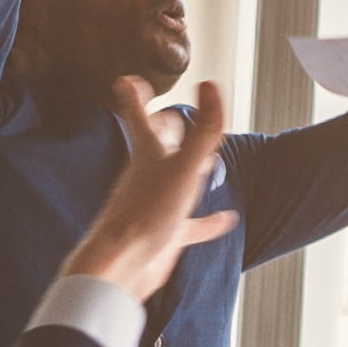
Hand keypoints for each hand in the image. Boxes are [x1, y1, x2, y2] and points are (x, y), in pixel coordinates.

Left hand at [58, 79, 237, 298]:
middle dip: (164, 129)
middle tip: (169, 115)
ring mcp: (157, 205)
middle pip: (156, 145)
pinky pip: (191, 223)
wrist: (122, 267)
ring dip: (190, 168)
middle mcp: (149, 176)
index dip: (135, 95)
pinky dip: (208, 219)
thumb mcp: (183, 167)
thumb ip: (202, 130)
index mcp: (147, 154)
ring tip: (211, 160)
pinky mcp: (166, 233)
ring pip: (173, 180)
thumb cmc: (145, 215)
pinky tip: (226, 219)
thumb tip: (212, 86)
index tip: (131, 79)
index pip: (139, 115)